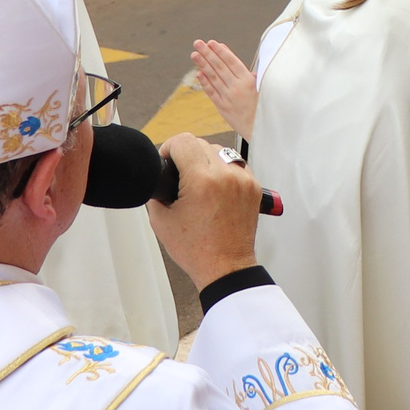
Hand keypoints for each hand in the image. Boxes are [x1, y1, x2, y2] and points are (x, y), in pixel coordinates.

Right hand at [145, 133, 262, 290]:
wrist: (226, 267)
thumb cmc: (198, 250)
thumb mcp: (161, 221)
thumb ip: (156, 192)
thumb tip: (158, 175)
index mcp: (202, 181)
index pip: (183, 141)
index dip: (169, 148)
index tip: (167, 160)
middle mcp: (226, 176)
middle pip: (200, 144)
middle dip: (186, 155)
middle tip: (179, 176)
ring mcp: (243, 180)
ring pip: (219, 151)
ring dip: (206, 160)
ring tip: (198, 182)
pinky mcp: (253, 186)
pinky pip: (235, 164)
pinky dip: (223, 170)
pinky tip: (214, 187)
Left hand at [189, 39, 257, 139]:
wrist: (262, 129)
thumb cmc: (263, 106)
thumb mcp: (260, 87)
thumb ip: (246, 73)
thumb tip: (234, 60)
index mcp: (248, 81)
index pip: (231, 62)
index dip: (220, 51)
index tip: (211, 42)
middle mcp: (237, 88)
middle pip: (219, 67)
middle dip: (208, 54)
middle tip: (198, 43)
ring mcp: (228, 98)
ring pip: (213, 78)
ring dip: (203, 65)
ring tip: (194, 54)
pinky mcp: (223, 108)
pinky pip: (212, 92)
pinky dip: (205, 82)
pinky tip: (198, 73)